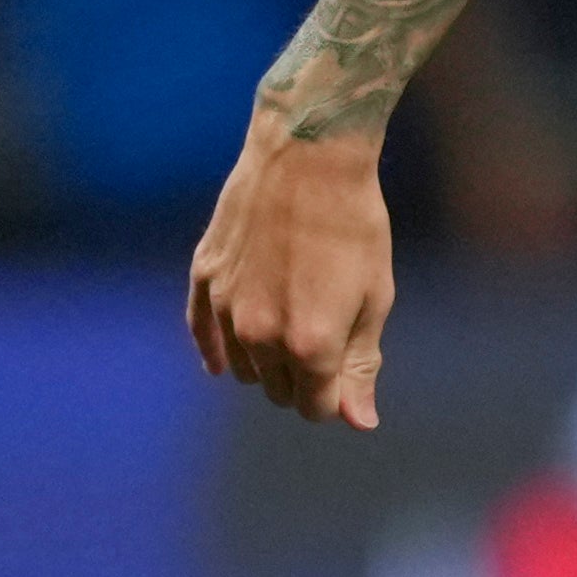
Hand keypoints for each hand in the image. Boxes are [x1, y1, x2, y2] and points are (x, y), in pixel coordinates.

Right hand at [188, 124, 400, 429]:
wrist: (309, 154)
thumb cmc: (355, 225)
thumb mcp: (374, 298)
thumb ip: (361, 365)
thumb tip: (358, 422)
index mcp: (310, 346)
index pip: (317, 408)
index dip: (336, 396)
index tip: (345, 370)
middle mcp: (260, 336)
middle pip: (279, 392)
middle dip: (303, 379)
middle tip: (324, 338)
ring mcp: (226, 307)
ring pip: (243, 369)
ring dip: (266, 361)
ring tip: (290, 321)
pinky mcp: (205, 277)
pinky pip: (202, 334)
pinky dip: (215, 350)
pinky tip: (220, 364)